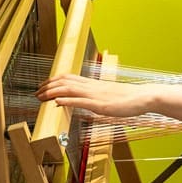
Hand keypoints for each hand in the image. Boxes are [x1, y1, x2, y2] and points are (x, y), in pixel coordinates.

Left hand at [36, 74, 155, 117]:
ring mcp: (96, 95)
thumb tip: (86, 100)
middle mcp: (92, 87)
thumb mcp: (109, 96)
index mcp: (94, 84)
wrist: (144, 97)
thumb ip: (96, 97)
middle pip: (65, 81)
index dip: (54, 80)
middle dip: (48, 86)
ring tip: (41, 97)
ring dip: (52, 92)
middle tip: (36, 93)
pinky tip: (57, 102)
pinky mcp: (100, 105)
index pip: (69, 77)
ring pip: (69, 89)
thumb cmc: (130, 98)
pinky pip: (80, 101)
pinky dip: (67, 100)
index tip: (44, 85)